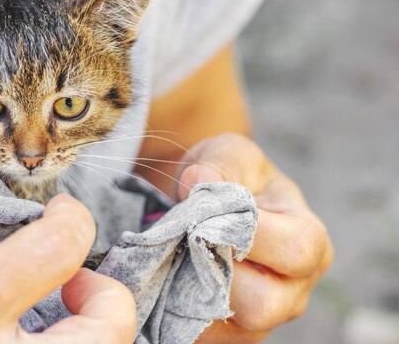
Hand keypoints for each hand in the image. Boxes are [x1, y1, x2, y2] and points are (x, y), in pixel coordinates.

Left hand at [178, 133, 332, 343]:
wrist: (211, 203)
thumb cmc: (231, 176)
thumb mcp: (231, 154)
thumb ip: (223, 164)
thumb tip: (199, 181)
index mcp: (309, 240)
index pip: (294, 250)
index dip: (247, 234)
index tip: (206, 213)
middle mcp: (294, 288)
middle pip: (263, 304)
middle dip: (215, 270)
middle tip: (186, 240)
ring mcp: (264, 317)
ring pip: (230, 326)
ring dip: (192, 292)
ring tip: (175, 255)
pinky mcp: (231, 332)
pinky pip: (201, 334)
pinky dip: (179, 310)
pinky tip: (168, 276)